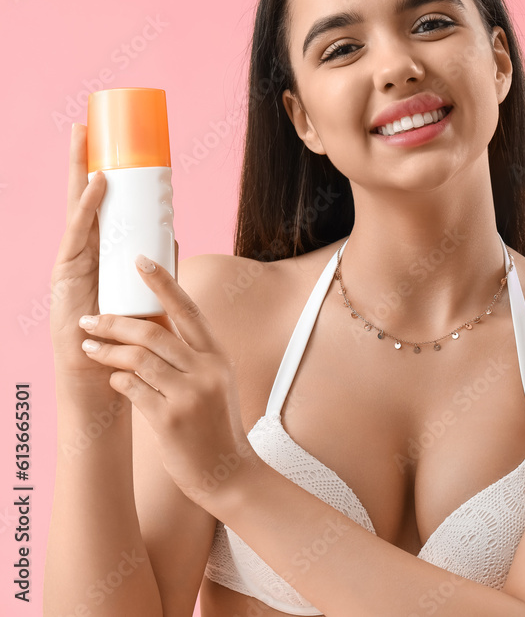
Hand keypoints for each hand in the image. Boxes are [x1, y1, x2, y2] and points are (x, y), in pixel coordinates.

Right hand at [50, 122, 179, 393]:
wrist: (103, 369)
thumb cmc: (125, 333)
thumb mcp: (145, 290)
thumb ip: (155, 263)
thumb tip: (171, 232)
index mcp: (99, 248)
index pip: (98, 204)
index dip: (99, 173)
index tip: (106, 142)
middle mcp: (83, 247)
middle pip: (82, 196)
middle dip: (82, 160)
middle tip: (86, 125)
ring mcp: (72, 255)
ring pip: (76, 206)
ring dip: (80, 171)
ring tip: (84, 138)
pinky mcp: (67, 268)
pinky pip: (78, 230)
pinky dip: (87, 206)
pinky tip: (96, 184)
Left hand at [77, 254, 258, 506]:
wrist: (227, 471)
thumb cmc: (215, 425)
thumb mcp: (215, 382)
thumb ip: (192, 355)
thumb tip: (157, 324)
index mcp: (218, 356)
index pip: (187, 310)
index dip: (162, 282)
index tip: (139, 260)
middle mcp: (207, 370)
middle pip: (152, 332)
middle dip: (114, 322)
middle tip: (90, 319)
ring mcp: (190, 394)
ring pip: (137, 359)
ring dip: (107, 352)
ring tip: (89, 349)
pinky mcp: (170, 418)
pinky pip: (132, 389)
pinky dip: (117, 380)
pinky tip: (113, 380)